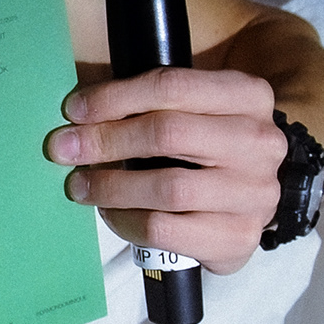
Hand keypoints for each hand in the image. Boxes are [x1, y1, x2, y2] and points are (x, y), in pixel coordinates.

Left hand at [43, 67, 285, 274]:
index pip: (172, 86)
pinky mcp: (240, 238)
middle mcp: (260, 142)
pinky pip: (167, 231)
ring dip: (111, 186)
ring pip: (168, 187)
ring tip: (80, 185)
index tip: (73, 110)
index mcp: (248, 95)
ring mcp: (256, 193)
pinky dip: (127, 222)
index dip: (115, 97)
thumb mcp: (188, 110)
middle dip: (105, 140)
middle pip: (168, 133)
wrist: (241, 205)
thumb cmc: (201, 148)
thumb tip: (76, 111)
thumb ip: (145, 102)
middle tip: (63, 149)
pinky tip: (111, 213)